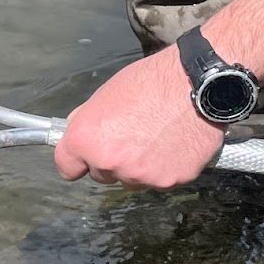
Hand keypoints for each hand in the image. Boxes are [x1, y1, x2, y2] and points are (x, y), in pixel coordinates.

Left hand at [53, 46, 225, 189]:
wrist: (196, 84)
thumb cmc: (149, 83)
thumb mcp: (104, 96)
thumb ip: (87, 122)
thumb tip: (76, 135)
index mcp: (86, 141)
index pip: (67, 168)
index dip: (76, 161)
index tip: (82, 158)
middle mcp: (110, 163)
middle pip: (101, 175)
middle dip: (110, 161)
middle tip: (130, 137)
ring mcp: (141, 176)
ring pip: (132, 180)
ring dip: (138, 167)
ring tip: (155, 138)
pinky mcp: (170, 181)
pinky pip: (160, 180)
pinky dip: (165, 168)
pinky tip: (172, 144)